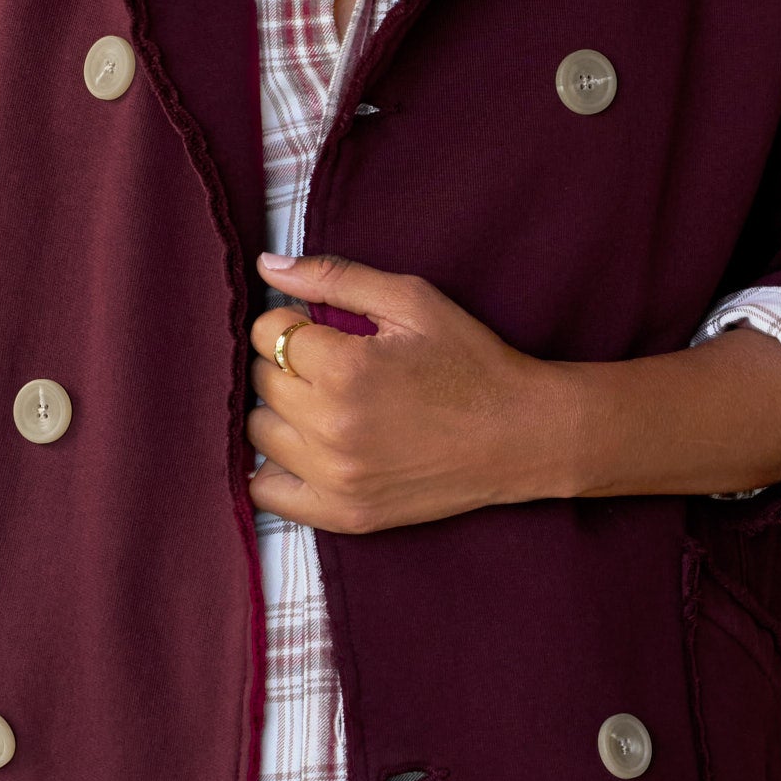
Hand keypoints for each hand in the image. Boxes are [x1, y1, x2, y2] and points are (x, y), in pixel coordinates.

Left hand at [246, 250, 566, 533]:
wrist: (521, 435)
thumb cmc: (471, 361)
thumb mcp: (411, 302)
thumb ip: (335, 278)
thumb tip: (265, 266)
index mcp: (346, 368)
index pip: (268, 331)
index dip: (292, 321)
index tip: (322, 329)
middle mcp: (331, 427)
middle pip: (261, 379)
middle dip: (287, 362)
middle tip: (330, 363)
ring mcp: (335, 477)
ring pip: (259, 431)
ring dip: (281, 411)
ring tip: (324, 402)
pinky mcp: (343, 514)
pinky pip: (267, 492)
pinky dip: (276, 468)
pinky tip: (306, 447)